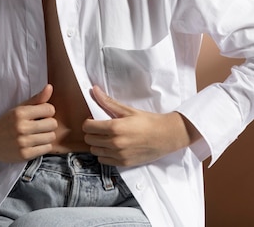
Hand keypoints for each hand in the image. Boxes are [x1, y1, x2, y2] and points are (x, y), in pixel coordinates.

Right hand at [0, 84, 57, 162]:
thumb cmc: (7, 122)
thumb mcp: (19, 108)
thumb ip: (37, 99)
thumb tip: (50, 87)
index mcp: (20, 113)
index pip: (49, 109)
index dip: (47, 111)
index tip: (41, 114)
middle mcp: (21, 127)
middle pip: (52, 124)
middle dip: (48, 123)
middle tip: (40, 124)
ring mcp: (23, 142)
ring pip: (51, 137)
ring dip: (47, 135)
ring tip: (37, 134)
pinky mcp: (25, 155)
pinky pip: (46, 148)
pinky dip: (43, 146)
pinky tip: (35, 143)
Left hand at [82, 85, 199, 166]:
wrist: (165, 136)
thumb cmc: (147, 121)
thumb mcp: (128, 110)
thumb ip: (108, 102)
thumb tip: (94, 90)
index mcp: (115, 127)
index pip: (88, 127)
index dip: (89, 122)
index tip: (94, 120)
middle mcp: (115, 143)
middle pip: (89, 139)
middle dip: (92, 132)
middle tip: (100, 127)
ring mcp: (119, 155)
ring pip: (95, 151)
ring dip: (97, 143)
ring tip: (106, 137)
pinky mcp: (124, 164)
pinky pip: (104, 161)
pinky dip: (104, 154)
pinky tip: (112, 147)